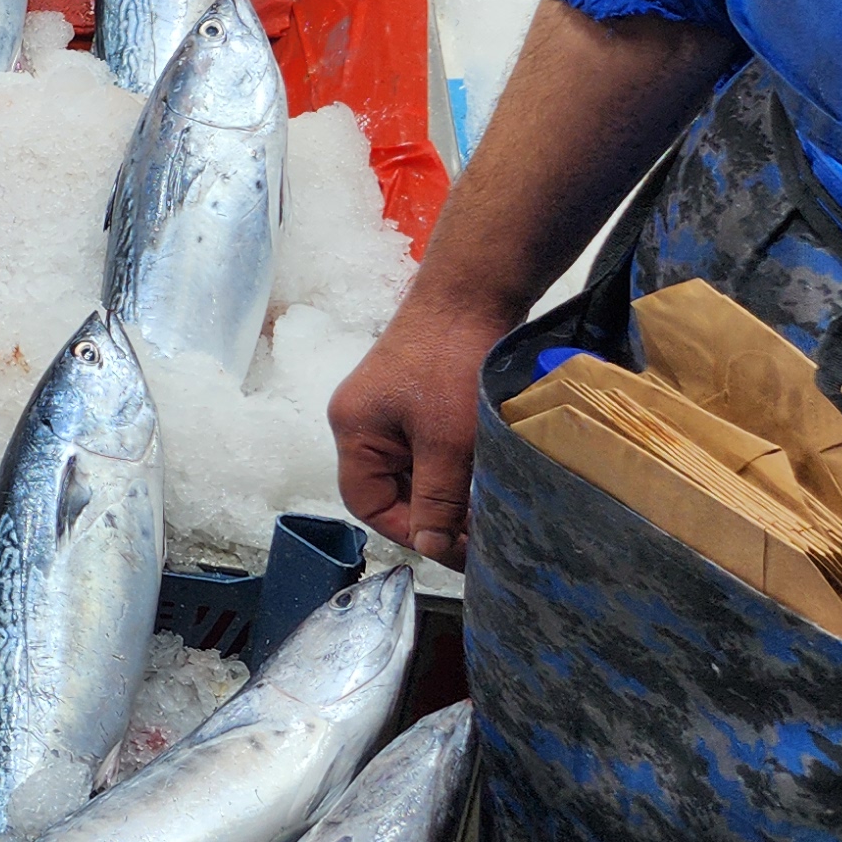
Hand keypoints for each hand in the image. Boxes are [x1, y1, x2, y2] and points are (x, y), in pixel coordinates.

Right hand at [329, 289, 521, 566]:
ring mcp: (392, 408)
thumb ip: (436, 499)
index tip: (453, 545)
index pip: (368, 504)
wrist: (474, 294)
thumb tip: (431, 546)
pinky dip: (457, 464)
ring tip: (487, 500)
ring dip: (450, 488)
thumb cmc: (450, 359)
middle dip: (435, 510)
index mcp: (354, 430)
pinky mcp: (420, 397)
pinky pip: (432, 447)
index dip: (410, 530)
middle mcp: (365, 421)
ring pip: (417, 469)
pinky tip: (486, 470)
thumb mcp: (446, 442)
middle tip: (479, 528)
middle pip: (392, 488)